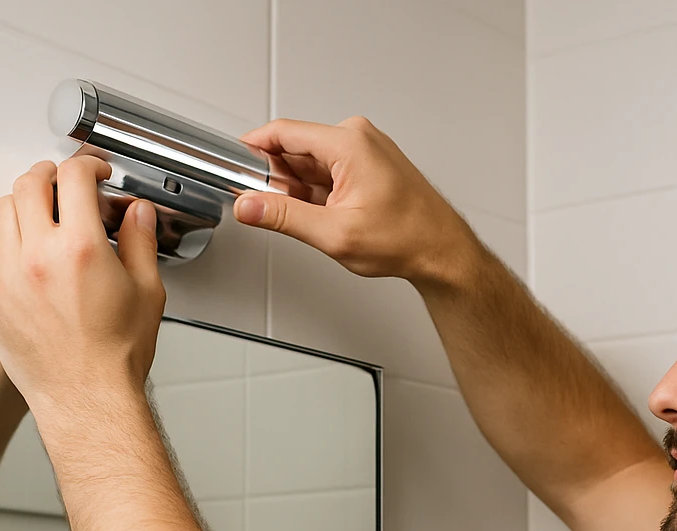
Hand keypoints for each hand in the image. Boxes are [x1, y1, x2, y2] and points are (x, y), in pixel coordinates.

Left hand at [0, 156, 165, 413]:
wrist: (86, 399)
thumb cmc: (115, 356)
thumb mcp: (147, 292)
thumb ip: (140, 243)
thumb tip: (137, 214)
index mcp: (81, 249)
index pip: (74, 178)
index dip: (88, 164)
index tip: (96, 171)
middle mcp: (39, 255)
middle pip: (31, 184)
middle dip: (52, 173)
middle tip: (66, 181)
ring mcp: (10, 273)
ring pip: (4, 208)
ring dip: (25, 198)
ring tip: (43, 207)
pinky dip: (3, 226)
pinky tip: (20, 234)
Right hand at [236, 117, 481, 287]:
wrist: (442, 251)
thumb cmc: (407, 239)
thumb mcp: (334, 233)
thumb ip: (284, 218)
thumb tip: (249, 206)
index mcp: (348, 143)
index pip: (282, 133)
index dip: (252, 150)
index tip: (233, 168)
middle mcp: (357, 138)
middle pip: (295, 148)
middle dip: (277, 178)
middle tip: (271, 210)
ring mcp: (365, 150)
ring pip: (310, 163)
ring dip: (298, 189)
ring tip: (309, 220)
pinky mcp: (368, 165)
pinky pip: (328, 172)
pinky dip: (317, 192)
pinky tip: (323, 216)